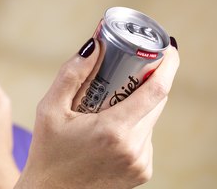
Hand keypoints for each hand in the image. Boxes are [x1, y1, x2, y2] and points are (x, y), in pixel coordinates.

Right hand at [15, 39, 179, 188]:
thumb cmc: (48, 152)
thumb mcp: (50, 109)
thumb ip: (71, 74)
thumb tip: (95, 45)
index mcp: (113, 131)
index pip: (156, 90)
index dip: (168, 64)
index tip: (167, 48)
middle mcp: (134, 148)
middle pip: (155, 101)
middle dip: (145, 80)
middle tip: (124, 70)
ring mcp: (140, 162)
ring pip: (151, 118)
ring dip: (136, 103)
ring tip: (107, 104)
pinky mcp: (141, 171)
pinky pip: (146, 136)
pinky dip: (134, 124)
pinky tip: (109, 128)